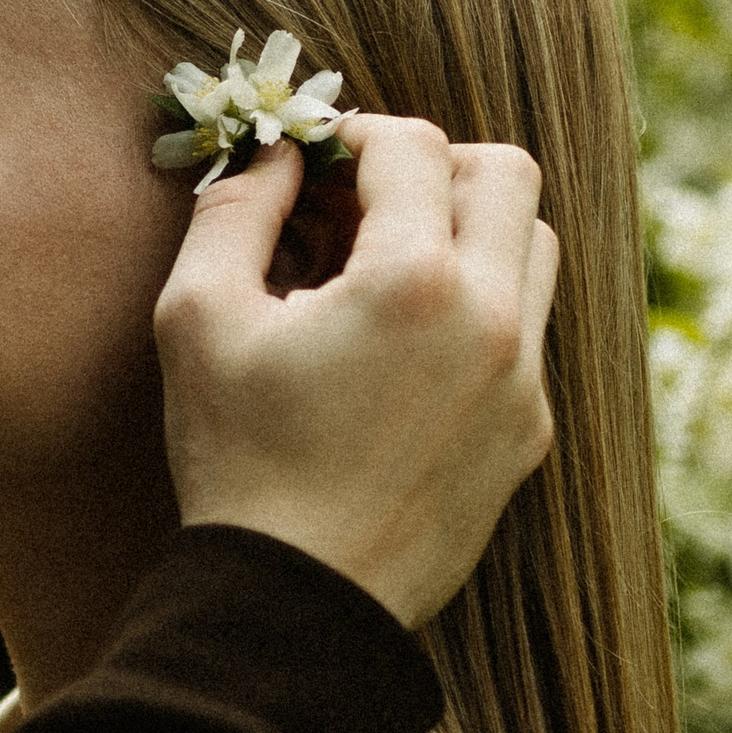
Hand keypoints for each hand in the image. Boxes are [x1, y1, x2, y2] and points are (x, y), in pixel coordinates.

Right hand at [154, 117, 557, 627]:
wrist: (298, 597)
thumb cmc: (236, 456)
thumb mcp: (196, 318)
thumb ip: (232, 212)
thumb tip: (269, 153)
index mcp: (415, 281)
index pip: (414, 146)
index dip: (351, 134)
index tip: (307, 162)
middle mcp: (493, 319)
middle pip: (506, 175)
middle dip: (429, 167)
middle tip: (356, 202)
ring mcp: (524, 379)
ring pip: (535, 247)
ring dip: (467, 230)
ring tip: (383, 270)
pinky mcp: (528, 431)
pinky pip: (527, 327)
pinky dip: (475, 304)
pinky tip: (398, 346)